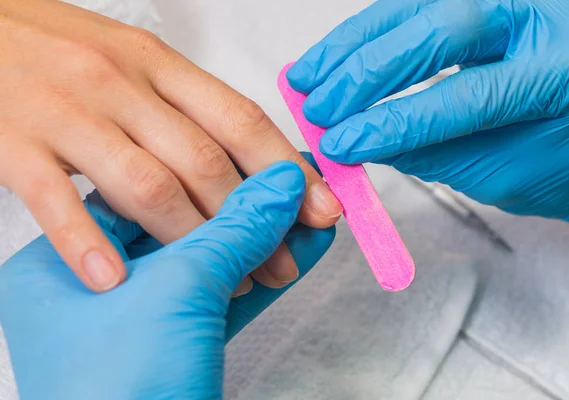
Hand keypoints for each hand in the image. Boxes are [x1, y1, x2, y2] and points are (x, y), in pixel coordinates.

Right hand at [0, 0, 341, 292]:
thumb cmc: (63, 50)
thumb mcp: (134, 61)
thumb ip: (188, 106)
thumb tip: (251, 156)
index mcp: (157, 66)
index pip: (239, 119)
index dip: (285, 170)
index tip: (322, 210)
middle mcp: (120, 86)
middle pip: (205, 161)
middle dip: (252, 222)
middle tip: (283, 265)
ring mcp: (67, 114)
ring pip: (146, 184)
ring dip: (192, 243)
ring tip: (224, 282)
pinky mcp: (13, 143)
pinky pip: (56, 200)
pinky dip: (88, 244)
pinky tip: (116, 280)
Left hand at [0, 161, 334, 399]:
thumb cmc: (126, 391)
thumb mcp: (180, 290)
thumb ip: (236, 226)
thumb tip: (285, 181)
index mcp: (63, 269)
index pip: (140, 190)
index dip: (206, 168)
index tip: (256, 155)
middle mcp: (97, 292)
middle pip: (186, 226)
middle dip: (249, 205)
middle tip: (295, 180)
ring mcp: (140, 324)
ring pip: (215, 265)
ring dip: (268, 239)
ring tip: (313, 211)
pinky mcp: (180, 350)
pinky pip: (229, 301)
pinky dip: (268, 275)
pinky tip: (304, 250)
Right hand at [287, 0, 568, 233]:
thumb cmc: (559, 160)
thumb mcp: (503, 170)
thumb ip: (432, 153)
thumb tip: (357, 139)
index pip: (468, 93)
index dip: (396, 121)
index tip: (344, 144)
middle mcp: (546, 17)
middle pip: (440, 25)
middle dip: (368, 70)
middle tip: (321, 107)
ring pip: (417, 4)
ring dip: (354, 43)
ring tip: (307, 78)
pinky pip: (414, 6)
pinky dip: (368, 31)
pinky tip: (335, 55)